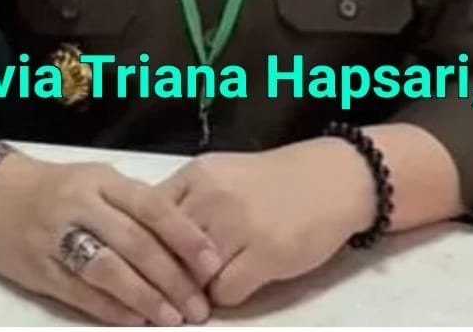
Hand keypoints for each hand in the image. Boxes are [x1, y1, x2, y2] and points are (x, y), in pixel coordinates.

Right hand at [0, 153, 221, 325]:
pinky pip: (79, 293)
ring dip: (144, 298)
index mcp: (103, 180)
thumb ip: (134, 205)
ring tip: (172, 318)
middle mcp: (82, 205)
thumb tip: (184, 240)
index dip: (185, 235)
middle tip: (199, 305)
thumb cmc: (59, 187)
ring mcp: (57, 237)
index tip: (213, 262)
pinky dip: (109, 309)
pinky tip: (134, 321)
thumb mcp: (98, 180)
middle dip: (171, 276)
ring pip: (107, 270)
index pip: (152, 206)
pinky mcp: (38, 269)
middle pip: (134, 241)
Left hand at [159, 138, 374, 306]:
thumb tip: (145, 241)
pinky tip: (237, 284)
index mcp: (197, 175)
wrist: (332, 178)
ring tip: (201, 291)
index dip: (140, 248)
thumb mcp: (220, 177)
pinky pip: (224, 293)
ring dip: (193, 291)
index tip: (140, 268)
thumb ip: (185, 202)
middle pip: (163, 252)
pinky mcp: (266, 253)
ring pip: (190, 277)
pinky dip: (224, 298)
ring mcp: (239, 224)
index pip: (145, 219)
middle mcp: (212, 196)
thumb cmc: (272, 181)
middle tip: (165, 293)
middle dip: (163, 277)